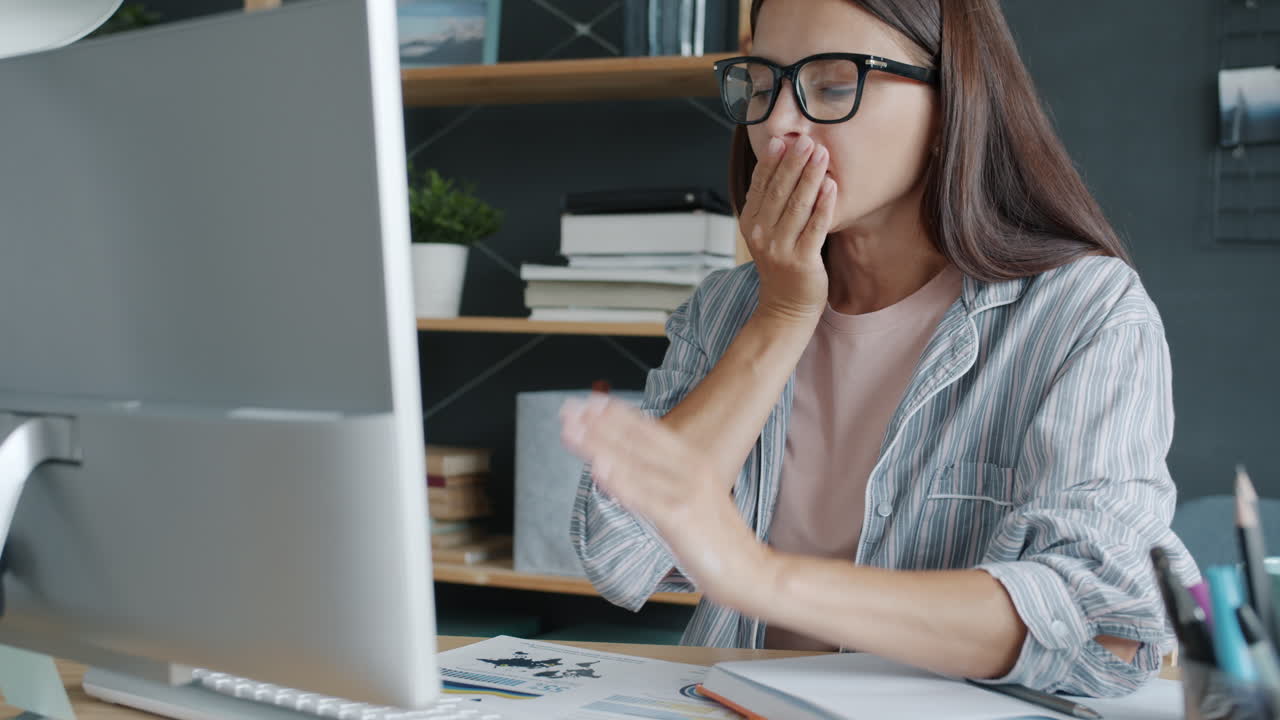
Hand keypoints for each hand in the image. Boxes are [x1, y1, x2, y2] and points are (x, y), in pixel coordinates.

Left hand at [560, 394, 773, 609]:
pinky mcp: (679, 517)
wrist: (749, 570)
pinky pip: (642, 496)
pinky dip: (618, 480)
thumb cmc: (717, 539)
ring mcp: (684, 491)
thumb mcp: (693, 497)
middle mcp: (690, 469)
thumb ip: (662, 481)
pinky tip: (597, 469)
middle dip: (598, 423)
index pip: (647, 431)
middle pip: (635, 441)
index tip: (590, 401)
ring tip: (570, 431)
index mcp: (693, 461)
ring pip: (632, 463)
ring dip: (597, 445)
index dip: (616, 414)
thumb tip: (625, 469)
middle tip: (568, 409)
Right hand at [739, 135, 837, 324]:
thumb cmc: (782, 265)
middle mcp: (761, 235)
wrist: (785, 308)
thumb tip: (784, 164)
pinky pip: (815, 228)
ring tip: (822, 155)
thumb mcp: (767, 232)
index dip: (771, 162)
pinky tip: (831, 186)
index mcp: (750, 223)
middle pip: (779, 192)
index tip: (783, 140)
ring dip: (810, 177)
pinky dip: (823, 205)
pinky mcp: (802, 261)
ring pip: (797, 206)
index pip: (760, 186)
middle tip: (807, 141)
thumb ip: (772, 203)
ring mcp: (780, 249)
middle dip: (793, 163)